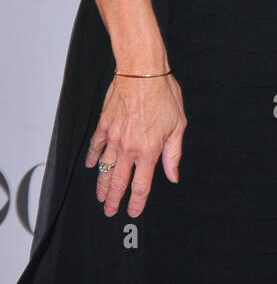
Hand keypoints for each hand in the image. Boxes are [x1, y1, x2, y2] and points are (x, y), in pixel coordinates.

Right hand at [85, 73, 185, 216]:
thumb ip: (173, 153)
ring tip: (100, 195)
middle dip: (113, 200)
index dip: (137, 203)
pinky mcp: (104, 124)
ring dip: (101, 184)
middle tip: (110, 211)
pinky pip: (95, 146)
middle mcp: (129, 147)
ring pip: (105, 168)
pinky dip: (93, 157)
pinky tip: (91, 164)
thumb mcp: (178, 124)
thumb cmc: (163, 93)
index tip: (133, 212)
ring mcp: (114, 137)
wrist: (141, 71)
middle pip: (118, 182)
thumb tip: (172, 175)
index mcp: (149, 150)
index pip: (141, 186)